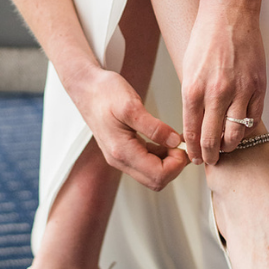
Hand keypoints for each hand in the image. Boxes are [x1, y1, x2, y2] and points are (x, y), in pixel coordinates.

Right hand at [71, 67, 187, 189]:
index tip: (183, 144)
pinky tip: (166, 139)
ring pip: (152, 174)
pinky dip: (161, 155)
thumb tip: (175, 142)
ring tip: (177, 139)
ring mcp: (121, 157)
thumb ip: (155, 128)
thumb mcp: (132, 106)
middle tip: (183, 143)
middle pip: (156, 180)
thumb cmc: (105, 93)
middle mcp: (120, 160)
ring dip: (169, 161)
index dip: (177, 164)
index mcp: (121, 151)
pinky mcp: (123, 151)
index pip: (158, 175)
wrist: (86, 88)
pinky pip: (146, 163)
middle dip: (175, 166)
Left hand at [180, 0, 266, 166]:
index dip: (194, 150)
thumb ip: (193, 96)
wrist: (230, 12)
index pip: (191, 132)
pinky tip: (242, 129)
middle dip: (211, 155)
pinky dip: (248, 128)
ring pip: (236, 134)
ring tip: (227, 146)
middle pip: (213, 139)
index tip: (196, 158)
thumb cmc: (206, 37)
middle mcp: (216, 92)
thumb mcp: (189, 68)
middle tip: (211, 160)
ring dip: (230, 145)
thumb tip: (196, 123)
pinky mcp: (259, 85)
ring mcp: (241, 89)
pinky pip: (254, 117)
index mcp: (193, 88)